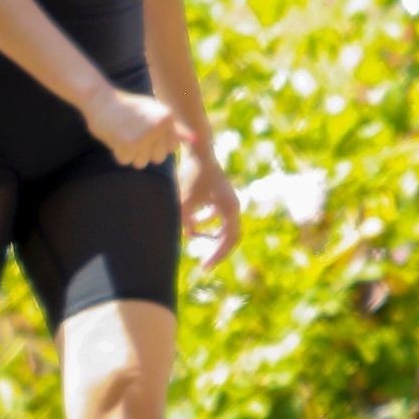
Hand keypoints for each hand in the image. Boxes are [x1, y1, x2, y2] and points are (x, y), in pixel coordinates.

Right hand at [82, 85, 190, 169]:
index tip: (146, 130)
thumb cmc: (128, 107)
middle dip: (144, 150)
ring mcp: (144, 136)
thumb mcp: (154, 111)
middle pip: (158, 158)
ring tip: (124, 134)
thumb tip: (195, 140)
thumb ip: (175, 128)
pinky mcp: (128, 144)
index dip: (157, 143)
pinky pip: (125, 161)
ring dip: (130, 153)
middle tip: (132, 133)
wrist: (100, 98)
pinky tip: (115, 137)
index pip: (171, 148)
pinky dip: (118, 152)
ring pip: (141, 162)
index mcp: (167, 118)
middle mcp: (158, 127)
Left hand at [178, 144, 240, 266]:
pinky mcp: (219, 194)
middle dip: (216, 251)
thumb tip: (187, 237)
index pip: (228, 240)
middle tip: (205, 265)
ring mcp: (227, 199)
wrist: (197, 150)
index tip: (205, 267)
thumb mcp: (185, 202)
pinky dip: (205, 223)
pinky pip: (216, 215)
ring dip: (209, 235)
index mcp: (230, 208)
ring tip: (194, 242)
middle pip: (229, 236)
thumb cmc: (192, 175)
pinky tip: (191, 228)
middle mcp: (232, 205)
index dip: (217, 256)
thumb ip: (185, 222)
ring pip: (222, 226)